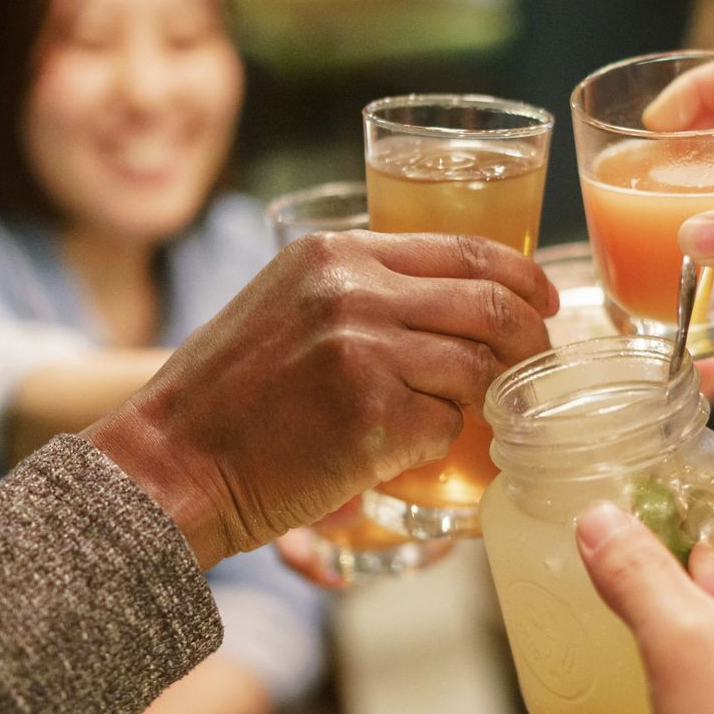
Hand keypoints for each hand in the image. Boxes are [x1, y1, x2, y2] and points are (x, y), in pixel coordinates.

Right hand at [87, 231, 558, 566]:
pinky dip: (439, 447)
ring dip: (484, 401)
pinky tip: (401, 455)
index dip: (520, 276)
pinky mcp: (371, 415)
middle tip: (538, 370)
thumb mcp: (286, 309)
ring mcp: (364, 351)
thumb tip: (450, 311)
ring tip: (463, 422)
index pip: (464, 249)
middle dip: (531, 340)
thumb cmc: (226, 401)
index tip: (545, 302)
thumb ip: (359, 296)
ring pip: (478, 368)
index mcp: (335, 254)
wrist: (168, 464)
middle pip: (490, 304)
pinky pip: (446, 428)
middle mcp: (352, 290)